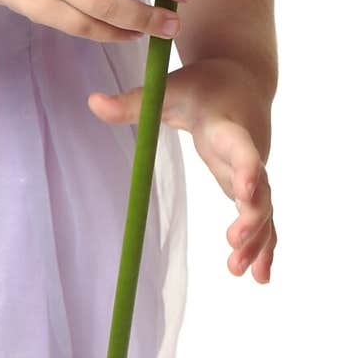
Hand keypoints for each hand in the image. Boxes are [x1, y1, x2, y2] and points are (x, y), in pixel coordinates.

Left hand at [88, 57, 276, 282]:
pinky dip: (265, 246)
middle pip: (258, 187)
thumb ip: (133, 101)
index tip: (243, 191)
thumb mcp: (169, 89)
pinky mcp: (255, 185)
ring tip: (237, 271)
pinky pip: (264, 218)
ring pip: (264, 209)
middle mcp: (250, 152)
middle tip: (232, 241)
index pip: (241, 148)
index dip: (245, 168)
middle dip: (251, 216)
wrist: (244, 79)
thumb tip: (92, 102)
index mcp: (229, 127)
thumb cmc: (202, 85)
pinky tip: (260, 278)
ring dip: (256, 240)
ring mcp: (255, 171)